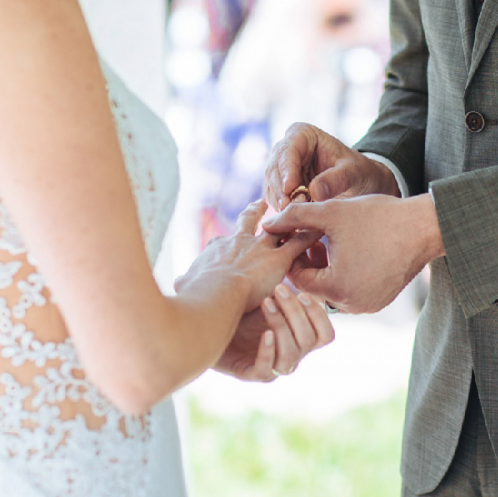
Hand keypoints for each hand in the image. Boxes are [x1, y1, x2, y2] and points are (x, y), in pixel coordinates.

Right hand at [174, 200, 321, 311]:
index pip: (222, 242)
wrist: (215, 293)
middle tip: (262, 202)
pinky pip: (298, 244)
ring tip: (299, 208)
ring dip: (290, 218)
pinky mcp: (278, 260)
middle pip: (248, 221)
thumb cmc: (197, 294)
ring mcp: (260, 248)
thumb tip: (177, 284)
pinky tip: (319, 230)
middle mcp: (239, 242)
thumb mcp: (185, 284)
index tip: (231, 237)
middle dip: (255, 212)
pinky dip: (309, 236)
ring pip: (279, 227)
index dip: (227, 241)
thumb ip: (185, 283)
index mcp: (216, 249)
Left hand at [215, 284, 334, 381]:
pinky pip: (266, 371)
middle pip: (309, 340)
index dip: (319, 316)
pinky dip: (267, 351)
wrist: (205, 323)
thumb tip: (300, 248)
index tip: (303, 293)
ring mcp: (270, 365)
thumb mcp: (265, 293)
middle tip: (278, 289)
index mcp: (298, 336)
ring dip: (281, 326)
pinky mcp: (249, 373)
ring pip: (290, 356)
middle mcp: (289, 353)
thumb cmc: (238, 308)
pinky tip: (264, 333)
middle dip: (296, 313)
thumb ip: (286, 282)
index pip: (325, 335)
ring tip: (265, 303)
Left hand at [262, 193, 444, 313]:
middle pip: (313, 286)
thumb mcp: (330, 213)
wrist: (424, 227)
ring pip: (331, 288)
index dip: (291, 255)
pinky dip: (342, 273)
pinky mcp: (379, 301)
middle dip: (307, 261)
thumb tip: (266, 223)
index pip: (297, 278)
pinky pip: (350, 290)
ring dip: (324, 267)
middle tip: (308, 236)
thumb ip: (294, 218)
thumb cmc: (378, 218)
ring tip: (327, 239)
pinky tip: (345, 249)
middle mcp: (352, 305)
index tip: (291, 236)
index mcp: (336, 288)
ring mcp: (367, 306)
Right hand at [264, 122, 399, 210]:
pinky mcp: (281, 188)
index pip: (288, 150)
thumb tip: (315, 192)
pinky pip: (275, 200)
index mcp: (302, 134)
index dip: (287, 170)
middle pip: (274, 169)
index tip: (290, 189)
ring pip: (271, 186)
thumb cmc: (359, 173)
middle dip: (281, 190)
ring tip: (297, 217)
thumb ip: (337, 179)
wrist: (361, 185)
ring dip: (281, 203)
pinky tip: (293, 222)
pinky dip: (282, 212)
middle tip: (290, 209)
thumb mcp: (354, 173)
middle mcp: (287, 149)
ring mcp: (281, 170)